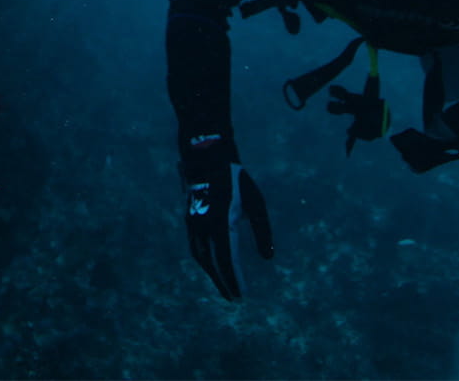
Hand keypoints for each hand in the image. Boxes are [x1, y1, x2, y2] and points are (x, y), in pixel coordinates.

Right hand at [180, 137, 274, 299]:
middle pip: (213, 262)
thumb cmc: (237, 181)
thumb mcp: (256, 203)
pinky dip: (205, 263)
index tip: (242, 294)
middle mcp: (205, 226)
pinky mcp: (190, 222)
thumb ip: (262, 231)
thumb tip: (268, 257)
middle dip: (223, 282)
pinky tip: (213, 268)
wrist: (206, 159)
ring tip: (225, 288)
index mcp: (223, 221)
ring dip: (213, 275)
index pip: (228, 257)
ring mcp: (194, 224)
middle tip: (234, 299)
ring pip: (201, 257)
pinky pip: (196, 248)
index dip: (234, 278)